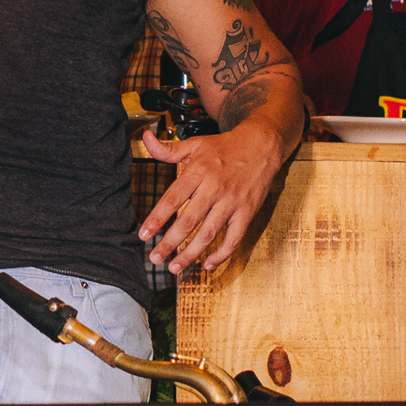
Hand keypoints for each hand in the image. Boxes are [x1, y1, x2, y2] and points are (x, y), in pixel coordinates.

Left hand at [139, 122, 284, 273]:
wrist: (261, 146)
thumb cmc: (224, 147)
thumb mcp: (195, 144)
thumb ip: (167, 149)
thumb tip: (144, 138)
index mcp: (198, 171)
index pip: (173, 198)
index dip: (157, 218)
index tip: (143, 234)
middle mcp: (214, 188)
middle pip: (188, 220)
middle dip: (170, 242)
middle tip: (155, 258)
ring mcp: (232, 202)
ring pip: (209, 233)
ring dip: (191, 253)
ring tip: (175, 267)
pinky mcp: (247, 212)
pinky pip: (234, 238)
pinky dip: (221, 254)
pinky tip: (207, 265)